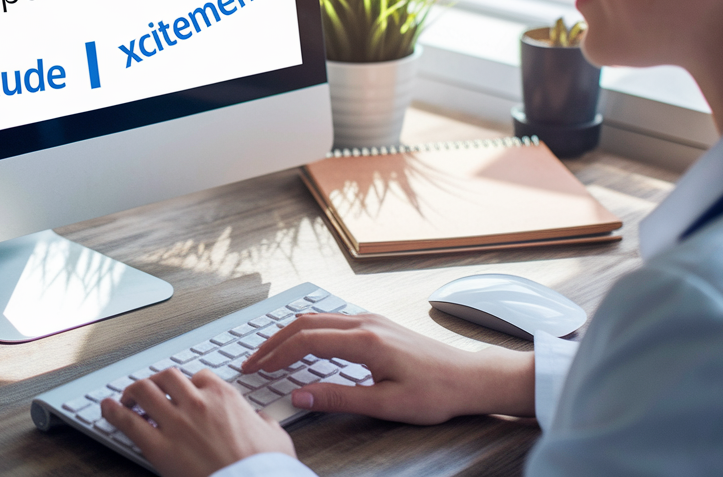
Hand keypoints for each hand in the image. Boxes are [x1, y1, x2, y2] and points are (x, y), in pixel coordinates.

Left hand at [100, 366, 294, 476]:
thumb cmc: (265, 467)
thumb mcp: (276, 436)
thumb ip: (264, 421)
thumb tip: (262, 420)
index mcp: (224, 397)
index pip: (199, 376)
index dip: (188, 384)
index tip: (184, 392)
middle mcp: (197, 403)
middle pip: (167, 376)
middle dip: (156, 381)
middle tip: (151, 390)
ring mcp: (175, 423)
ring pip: (143, 390)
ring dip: (132, 391)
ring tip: (126, 397)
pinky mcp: (158, 447)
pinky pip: (127, 422)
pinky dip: (113, 412)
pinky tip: (107, 408)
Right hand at [242, 313, 534, 423]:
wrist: (470, 378)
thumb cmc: (435, 393)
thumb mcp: (385, 404)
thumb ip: (339, 398)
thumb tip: (299, 395)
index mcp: (365, 340)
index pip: (306, 341)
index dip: (276, 355)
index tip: (256, 370)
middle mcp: (365, 323)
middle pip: (305, 323)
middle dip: (274, 342)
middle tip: (252, 361)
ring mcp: (371, 320)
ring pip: (317, 318)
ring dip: (289, 334)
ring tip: (270, 354)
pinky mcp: (376, 325)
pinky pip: (331, 321)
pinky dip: (307, 332)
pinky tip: (302, 346)